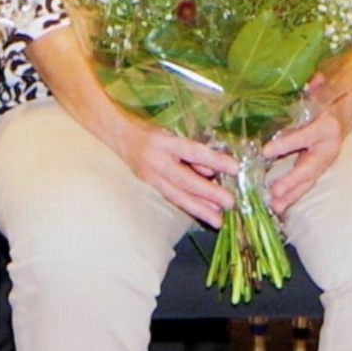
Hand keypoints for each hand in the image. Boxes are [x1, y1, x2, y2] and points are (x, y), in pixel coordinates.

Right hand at [104, 115, 235, 228]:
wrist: (117, 135)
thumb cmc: (149, 130)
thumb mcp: (171, 132)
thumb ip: (190, 151)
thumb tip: (211, 171)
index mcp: (164, 142)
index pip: (193, 152)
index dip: (214, 160)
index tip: (234, 168)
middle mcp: (156, 161)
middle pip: (185, 181)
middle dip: (208, 193)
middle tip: (229, 203)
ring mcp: (150, 177)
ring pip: (177, 196)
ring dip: (199, 209)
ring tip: (218, 220)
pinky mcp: (148, 186)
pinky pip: (171, 198)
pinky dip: (189, 206)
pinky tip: (203, 213)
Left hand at [260, 71, 351, 213]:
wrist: (347, 109)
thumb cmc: (329, 99)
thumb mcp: (322, 92)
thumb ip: (315, 88)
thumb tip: (314, 80)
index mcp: (327, 127)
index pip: (304, 136)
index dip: (286, 144)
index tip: (265, 152)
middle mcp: (328, 147)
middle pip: (309, 167)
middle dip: (291, 182)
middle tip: (274, 193)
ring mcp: (324, 160)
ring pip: (308, 181)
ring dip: (291, 195)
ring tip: (274, 207)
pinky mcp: (318, 168)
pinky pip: (306, 183)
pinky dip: (293, 195)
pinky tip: (278, 206)